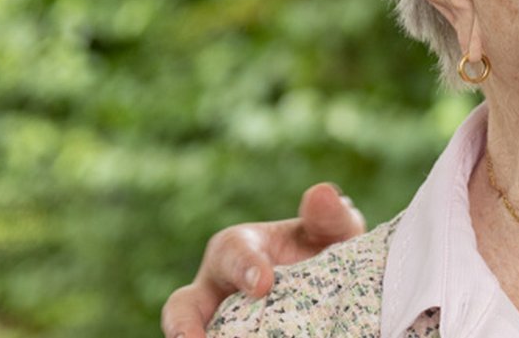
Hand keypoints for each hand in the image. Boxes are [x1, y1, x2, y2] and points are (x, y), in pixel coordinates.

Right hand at [159, 182, 366, 337]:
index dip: (244, 268)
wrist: (336, 289)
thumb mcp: (333, 231)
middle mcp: (217, 289)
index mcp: (238, 248)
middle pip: (184, 306)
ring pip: (192, 332)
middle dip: (183, 323)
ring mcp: (221, 321)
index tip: (263, 285)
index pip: (231, 254)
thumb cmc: (324, 250)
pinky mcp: (234, 337)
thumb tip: (323, 194)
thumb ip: (328, 216)